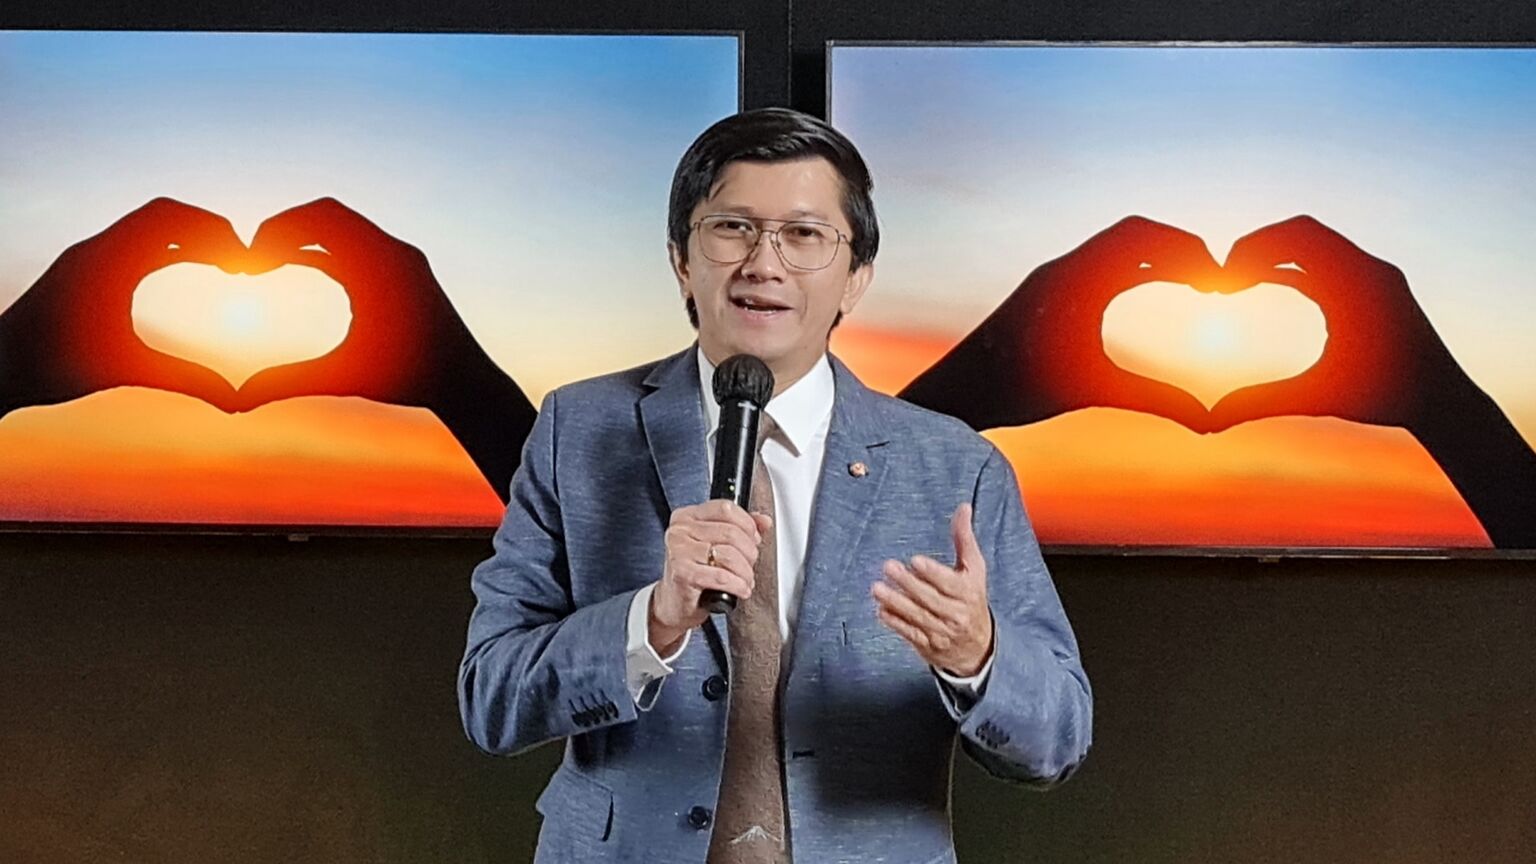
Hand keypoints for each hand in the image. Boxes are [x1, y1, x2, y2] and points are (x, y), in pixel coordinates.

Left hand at [0, 198, 245, 414]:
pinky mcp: (87, 267)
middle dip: (209, 231)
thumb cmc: (51, 368)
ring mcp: (90, 255)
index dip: (215, 232)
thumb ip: (185, 378)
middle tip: (243, 261)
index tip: (246, 262)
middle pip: (165, 214)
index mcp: (105, 260)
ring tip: (226, 266)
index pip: (169, 219)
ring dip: (190, 238)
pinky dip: (169, 248)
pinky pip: (137, 242)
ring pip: (150, 226)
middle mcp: (96, 248)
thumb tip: (236, 401)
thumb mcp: (125, 370)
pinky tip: (192, 269)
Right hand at [236, 197, 493, 411]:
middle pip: (328, 214)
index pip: (320, 219)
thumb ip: (290, 382)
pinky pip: (354, 244)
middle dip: (284, 229)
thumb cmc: (411, 379)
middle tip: (249, 257)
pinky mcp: (402, 268)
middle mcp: (394, 252)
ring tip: (262, 262)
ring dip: (302, 237)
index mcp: (381, 266)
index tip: (246, 260)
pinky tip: (291, 265)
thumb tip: (237, 401)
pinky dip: (322, 250)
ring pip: (342, 227)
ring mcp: (401, 257)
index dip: (276, 231)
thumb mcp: (346, 378)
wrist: (466, 382)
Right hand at [649, 500, 774, 653]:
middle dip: (749, 553)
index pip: (726, 508)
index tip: (754, 539)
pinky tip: (741, 590)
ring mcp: (678, 551)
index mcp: (687, 516)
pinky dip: (738, 585)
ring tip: (746, 581)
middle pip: (731, 533)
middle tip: (750, 565)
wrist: (674, 603)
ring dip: (745, 572)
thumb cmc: (695, 572)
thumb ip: (740, 528)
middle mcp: (680, 530)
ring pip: (729, 555)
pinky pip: (722, 577)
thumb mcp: (715, 544)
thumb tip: (764, 521)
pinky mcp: (682, 573)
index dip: (747, 524)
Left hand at [871, 503, 993, 676]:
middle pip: (930, 598)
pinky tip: (881, 610)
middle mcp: (956, 613)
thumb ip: (964, 539)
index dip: (932, 572)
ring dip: (896, 602)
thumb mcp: (974, 569)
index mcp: (969, 592)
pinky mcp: (928, 645)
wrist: (979, 647)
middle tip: (888, 567)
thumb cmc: (972, 598)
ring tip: (877, 588)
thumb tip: (963, 507)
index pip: (949, 582)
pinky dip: (895, 622)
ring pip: (917, 616)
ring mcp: (942, 631)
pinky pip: (910, 633)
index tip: (915, 561)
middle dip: (908, 583)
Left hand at [900, 215, 1223, 432]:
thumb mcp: (1093, 391)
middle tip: (1217, 279)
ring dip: (1157, 259)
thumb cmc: (1015, 390)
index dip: (1188, 250)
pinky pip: (1100, 264)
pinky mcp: (1046, 291)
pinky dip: (1134, 271)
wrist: (955, 393)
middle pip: (1134, 235)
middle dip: (1180, 250)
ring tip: (1196, 285)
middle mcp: (1063, 268)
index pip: (1142, 237)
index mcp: (1074, 278)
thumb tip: (1210, 423)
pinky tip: (1155, 295)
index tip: (1222, 277)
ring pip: (1116, 249)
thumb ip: (1154, 398)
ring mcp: (1053, 277)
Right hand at [1208, 214, 1468, 431]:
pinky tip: (1261, 283)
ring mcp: (1372, 274)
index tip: (1220, 278)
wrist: (1443, 400)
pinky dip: (1291, 266)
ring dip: (1272, 255)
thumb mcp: (1319, 399)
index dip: (1251, 250)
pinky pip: (1324, 261)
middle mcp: (1368, 269)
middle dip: (1256, 247)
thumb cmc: (1387, 398)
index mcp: (1358, 284)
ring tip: (1235, 280)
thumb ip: (1263, 402)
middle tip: (1222, 275)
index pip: (1297, 238)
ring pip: (1313, 243)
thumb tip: (1210, 422)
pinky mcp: (1371, 284)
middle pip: (1302, 232)